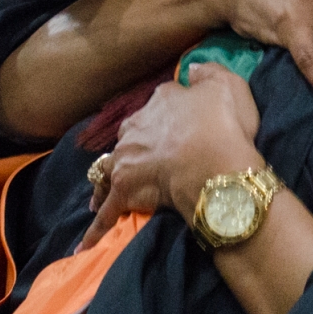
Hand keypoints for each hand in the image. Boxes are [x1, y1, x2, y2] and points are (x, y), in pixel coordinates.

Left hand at [83, 63, 260, 247]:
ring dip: (107, 179)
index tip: (182, 124)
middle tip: (143, 159)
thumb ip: (208, 72)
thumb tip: (191, 68)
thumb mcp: (228, 85)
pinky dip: (96, 227)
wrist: (216, 168)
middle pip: (131, 134)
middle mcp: (137, 126)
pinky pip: (106, 213)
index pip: (162, 102)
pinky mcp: (124, 192)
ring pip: (110, 168)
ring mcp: (126, 159)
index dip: (173, 113)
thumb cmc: (226, 127)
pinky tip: (84, 245)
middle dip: (134, 145)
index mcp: (161, 100)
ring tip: (103, 193)